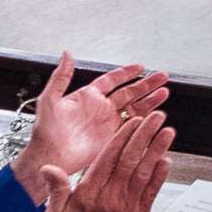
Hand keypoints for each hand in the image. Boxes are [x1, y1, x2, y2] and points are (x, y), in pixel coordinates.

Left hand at [12, 53, 173, 205]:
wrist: (50, 156)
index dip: (126, 73)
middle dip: (146, 84)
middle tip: (161, 76)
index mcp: (87, 96)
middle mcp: (100, 108)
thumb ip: (61, 76)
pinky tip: (156, 113)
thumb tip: (66, 54)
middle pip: (129, 92)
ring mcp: (107, 123)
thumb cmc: (46, 131)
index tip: (140, 67)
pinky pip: (132, 125)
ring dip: (150, 99)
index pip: (111, 80)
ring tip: (165, 91)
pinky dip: (145, 118)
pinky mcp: (113, 137)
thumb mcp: (50, 99)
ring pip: (134, 107)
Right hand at [39, 110, 176, 211]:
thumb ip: (56, 188)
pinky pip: (152, 192)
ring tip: (167, 132)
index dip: (123, 136)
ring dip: (158, 150)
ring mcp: (127, 208)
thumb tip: (49, 168)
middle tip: (156, 117)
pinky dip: (160, 175)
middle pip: (131, 159)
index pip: (110, 157)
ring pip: (145, 172)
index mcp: (89, 193)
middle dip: (145, 135)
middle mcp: (111, 198)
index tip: (133, 121)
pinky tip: (166, 160)